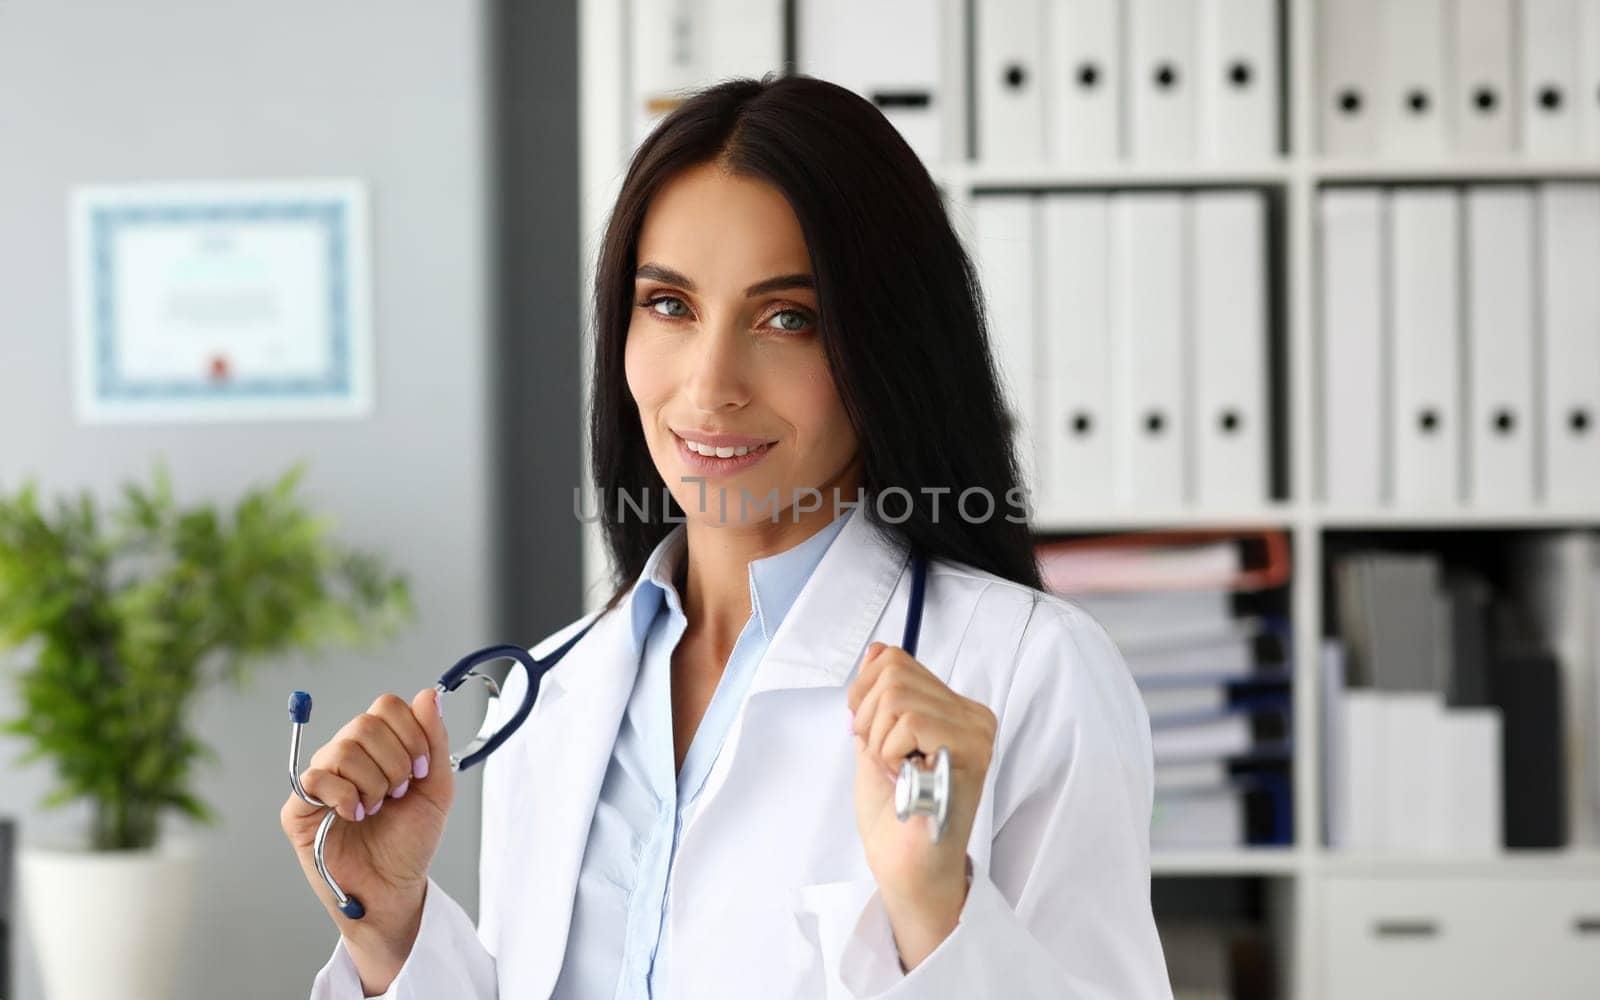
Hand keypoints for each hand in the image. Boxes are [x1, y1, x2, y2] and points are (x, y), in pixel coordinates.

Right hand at [279, 688, 453, 954]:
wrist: (393, 889)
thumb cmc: (410, 842)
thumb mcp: (436, 788)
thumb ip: (434, 741)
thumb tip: (427, 694)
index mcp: (378, 747)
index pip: (387, 706)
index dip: (410, 732)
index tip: (420, 770)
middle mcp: (346, 757)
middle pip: (365, 724)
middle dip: (394, 761)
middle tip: (398, 793)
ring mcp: (321, 780)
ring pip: (342, 749)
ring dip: (372, 783)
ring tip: (376, 809)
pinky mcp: (298, 808)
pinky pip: (314, 779)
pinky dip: (344, 796)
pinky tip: (354, 815)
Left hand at [846, 642, 995, 966]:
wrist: (906, 868)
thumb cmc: (895, 815)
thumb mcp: (875, 741)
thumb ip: (878, 700)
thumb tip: (877, 651)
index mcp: (954, 709)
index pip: (895, 660)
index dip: (863, 695)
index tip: (872, 738)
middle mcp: (974, 715)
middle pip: (892, 671)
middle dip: (868, 718)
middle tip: (885, 760)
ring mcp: (976, 732)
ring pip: (897, 695)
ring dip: (880, 740)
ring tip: (897, 772)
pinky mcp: (970, 750)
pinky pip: (909, 719)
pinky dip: (891, 751)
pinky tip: (907, 779)